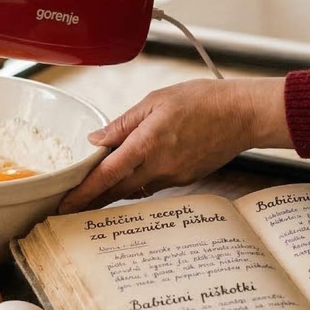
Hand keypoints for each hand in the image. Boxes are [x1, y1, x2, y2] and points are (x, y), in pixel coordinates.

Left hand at [57, 78, 290, 213]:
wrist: (244, 114)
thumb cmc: (203, 101)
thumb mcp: (155, 102)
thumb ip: (123, 123)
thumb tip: (96, 140)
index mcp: (147, 144)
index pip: (107, 175)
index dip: (83, 193)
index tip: (65, 205)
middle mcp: (159, 166)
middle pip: (116, 190)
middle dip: (91, 201)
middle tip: (68, 208)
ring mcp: (174, 176)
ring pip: (134, 189)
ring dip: (112, 194)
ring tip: (90, 197)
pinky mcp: (185, 179)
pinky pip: (152, 185)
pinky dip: (135, 184)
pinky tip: (127, 178)